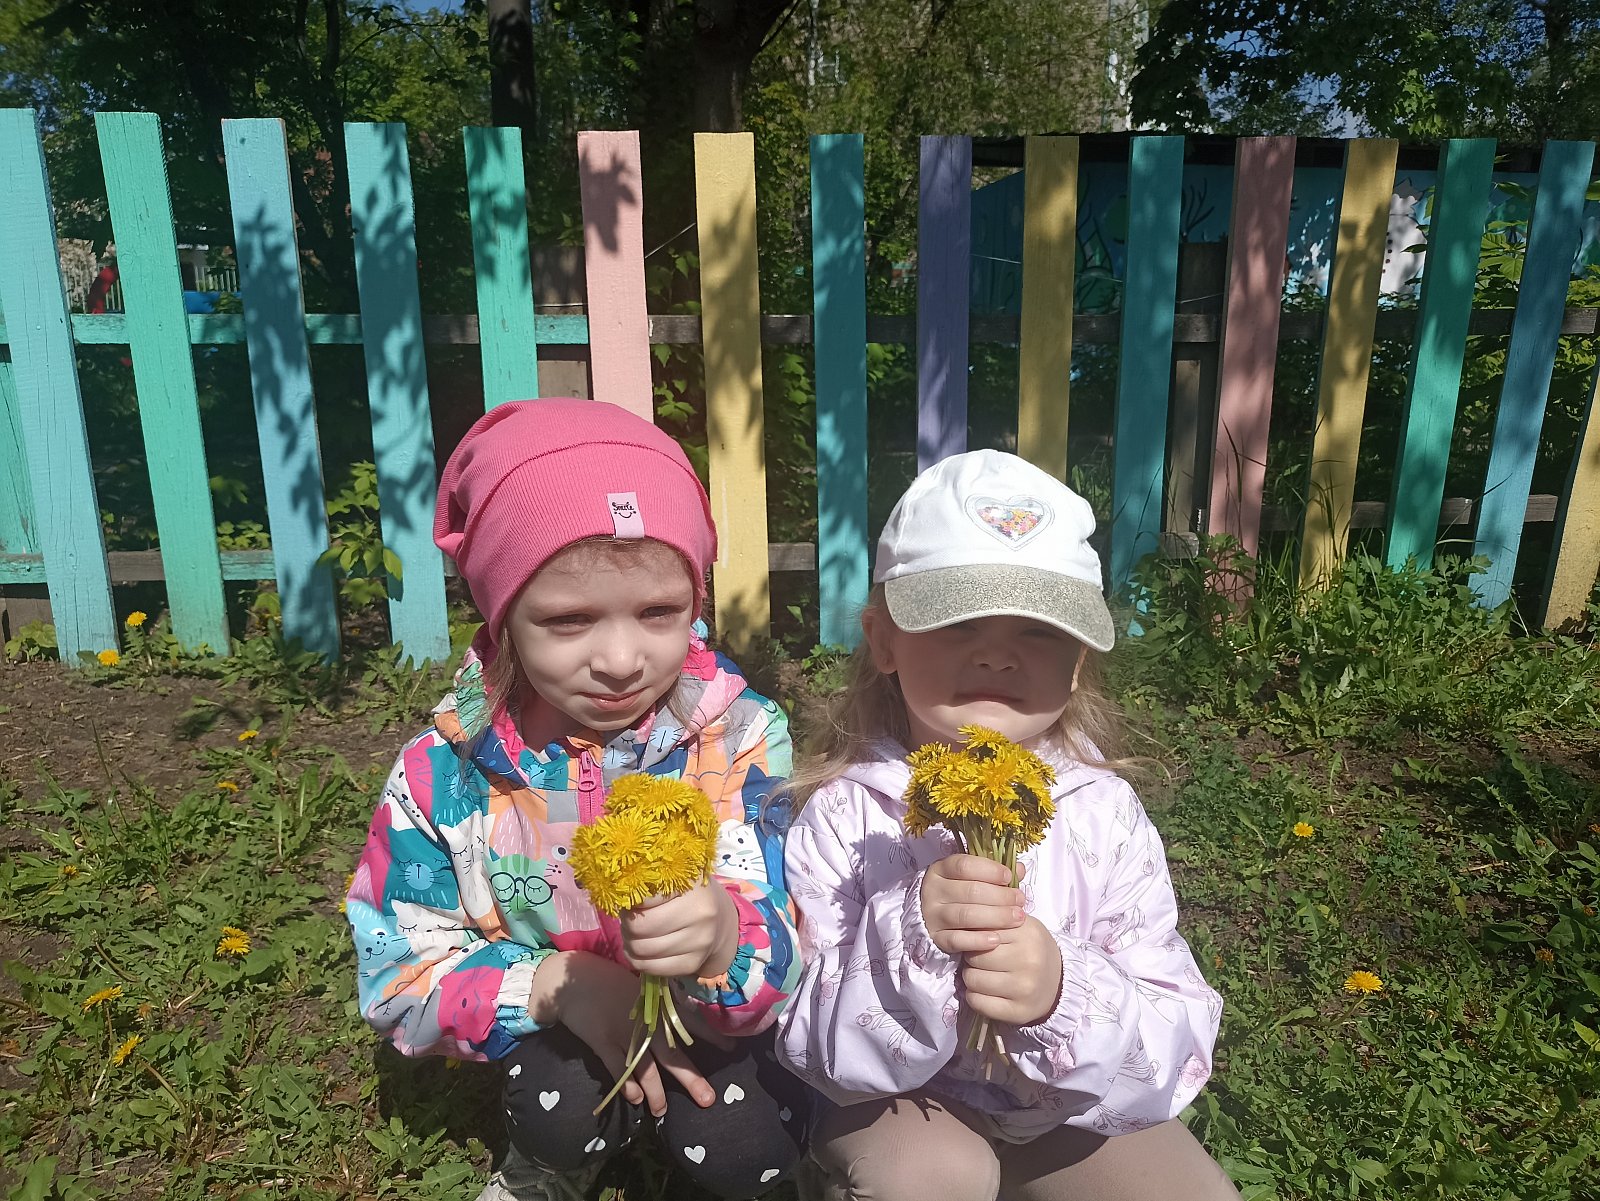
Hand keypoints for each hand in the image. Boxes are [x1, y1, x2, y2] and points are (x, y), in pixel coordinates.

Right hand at [528, 951, 725, 1115]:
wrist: (574, 978)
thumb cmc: (609, 981)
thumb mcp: (640, 987)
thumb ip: (659, 1004)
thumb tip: (682, 1022)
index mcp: (657, 1005)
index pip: (690, 1021)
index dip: (712, 1035)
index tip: (732, 1048)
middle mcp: (645, 1021)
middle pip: (672, 1053)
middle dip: (691, 1078)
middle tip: (708, 1099)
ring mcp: (624, 1032)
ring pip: (645, 1068)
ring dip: (656, 1092)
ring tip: (662, 1112)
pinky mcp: (602, 1041)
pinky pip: (618, 1067)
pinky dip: (626, 1084)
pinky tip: (635, 1099)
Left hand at [620, 879, 738, 979]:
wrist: (722, 922)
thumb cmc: (688, 895)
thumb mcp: (673, 878)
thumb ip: (649, 882)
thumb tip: (617, 896)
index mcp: (692, 884)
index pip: (641, 897)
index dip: (629, 901)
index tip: (631, 900)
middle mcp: (700, 914)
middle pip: (639, 927)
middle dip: (626, 925)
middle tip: (629, 920)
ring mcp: (699, 942)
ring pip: (641, 950)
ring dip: (630, 944)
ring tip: (635, 935)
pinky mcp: (693, 964)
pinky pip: (651, 968)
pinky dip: (639, 961)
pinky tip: (642, 952)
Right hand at [919, 853, 1024, 955]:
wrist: (936, 918)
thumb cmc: (962, 893)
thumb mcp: (974, 877)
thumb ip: (995, 873)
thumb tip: (1019, 870)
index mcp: (941, 869)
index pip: (964, 866)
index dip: (990, 870)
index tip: (1009, 877)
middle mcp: (933, 890)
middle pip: (970, 891)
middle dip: (1001, 897)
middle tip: (1020, 901)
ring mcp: (932, 915)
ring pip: (966, 916)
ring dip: (996, 917)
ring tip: (1017, 918)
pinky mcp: (936, 937)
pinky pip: (957, 940)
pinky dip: (978, 940)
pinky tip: (996, 939)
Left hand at [961, 915, 1062, 1026]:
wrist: (1059, 981)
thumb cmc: (1032, 949)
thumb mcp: (1019, 926)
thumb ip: (995, 921)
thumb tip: (964, 926)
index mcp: (1028, 933)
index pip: (980, 932)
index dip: (975, 937)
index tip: (981, 942)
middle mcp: (1029, 961)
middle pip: (974, 957)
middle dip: (971, 958)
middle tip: (980, 960)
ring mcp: (1024, 988)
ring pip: (973, 980)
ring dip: (971, 978)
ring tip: (982, 975)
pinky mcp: (1018, 1012)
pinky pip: (978, 1003)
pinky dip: (973, 998)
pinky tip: (983, 992)